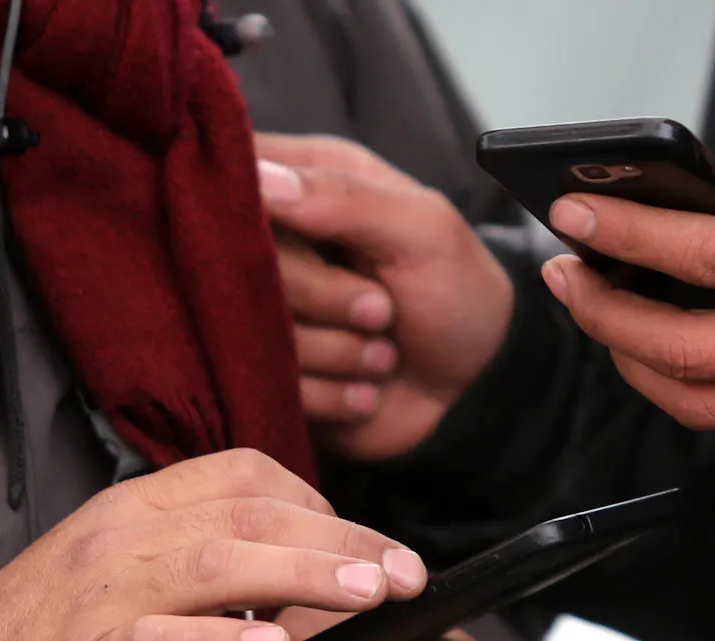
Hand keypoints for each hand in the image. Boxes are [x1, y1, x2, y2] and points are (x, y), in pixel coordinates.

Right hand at [0, 449, 427, 640]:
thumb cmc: (55, 630)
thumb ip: (206, 550)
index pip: (249, 474)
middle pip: (254, 515)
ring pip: (220, 565)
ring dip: (306, 576)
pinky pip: (162, 639)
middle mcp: (126, 534)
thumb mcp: (129, 566)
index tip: (368, 542)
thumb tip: (300, 558)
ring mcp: (105, 591)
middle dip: (343, 539)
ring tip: (369, 596)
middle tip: (406, 573)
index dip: (321, 502)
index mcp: (141, 505)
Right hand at [255, 135, 514, 460]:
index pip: (235, 171)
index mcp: (308, 180)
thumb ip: (346, 197)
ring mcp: (270, 312)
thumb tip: (262, 178)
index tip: (296, 237)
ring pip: (252, 331)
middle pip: (238, 262)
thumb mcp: (423, 231)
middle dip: (322, 297)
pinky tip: (367, 390)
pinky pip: (274, 386)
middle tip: (382, 310)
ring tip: (384, 353)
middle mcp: (277, 242)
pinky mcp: (274, 373)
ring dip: (338, 353)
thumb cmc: (458, 291)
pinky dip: (333, 394)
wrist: (478, 387)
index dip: (245, 204)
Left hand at [541, 88, 714, 448]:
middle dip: (599, 311)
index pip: (705, 259)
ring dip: (627, 361)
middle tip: (566, 275)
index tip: (577, 215)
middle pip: (673, 347)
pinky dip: (682, 396)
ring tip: (599, 316)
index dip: (628, 236)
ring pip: (690, 400)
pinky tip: (666, 362)